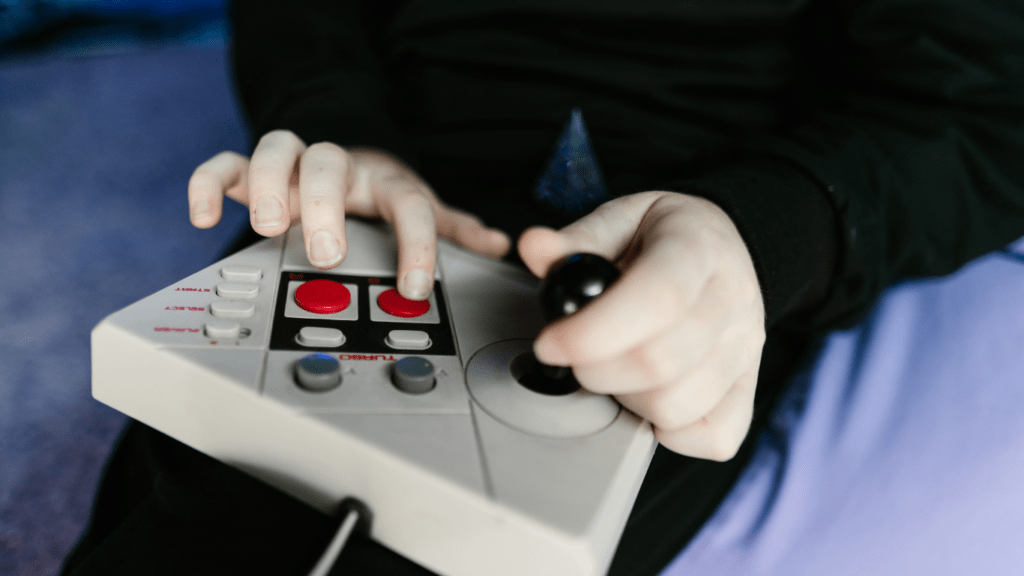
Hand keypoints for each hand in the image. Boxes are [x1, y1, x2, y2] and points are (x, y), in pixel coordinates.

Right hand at [187, 130, 510, 298]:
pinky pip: (224, 164)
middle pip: (331, 162)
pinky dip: (208, 184)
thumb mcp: (418, 210)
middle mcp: (339, 167)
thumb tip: (496, 244)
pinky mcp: (250, 172)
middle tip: (327, 253)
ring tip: (268, 226)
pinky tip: (203, 218)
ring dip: (269, 183)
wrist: (338, 161)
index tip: (415, 287)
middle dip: (327, 206)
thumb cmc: (378, 191)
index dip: (417, 243)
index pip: (410, 203)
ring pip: (277, 148)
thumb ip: (453, 229)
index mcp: (386, 181)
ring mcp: (293, 167)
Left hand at [519, 191, 765, 459]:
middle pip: (660, 362)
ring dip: (628, 398)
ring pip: (677, 406)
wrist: (724, 247)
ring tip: (617, 367)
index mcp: (699, 249)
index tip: (550, 343)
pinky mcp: (749, 387)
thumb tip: (534, 248)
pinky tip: (649, 397)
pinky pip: (714, 437)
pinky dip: (671, 433)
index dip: (593, 332)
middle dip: (596, 370)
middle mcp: (732, 301)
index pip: (657, 300)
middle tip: (577, 353)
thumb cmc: (666, 236)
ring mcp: (746, 350)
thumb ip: (576, 239)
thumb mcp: (621, 218)